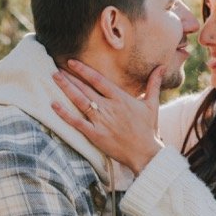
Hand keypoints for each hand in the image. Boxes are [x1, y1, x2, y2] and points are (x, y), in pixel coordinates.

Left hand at [51, 59, 165, 173]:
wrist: (146, 153)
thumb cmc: (149, 129)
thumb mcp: (152, 105)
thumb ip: (154, 84)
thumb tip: (162, 67)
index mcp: (121, 99)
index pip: (99, 80)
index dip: (84, 70)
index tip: (72, 62)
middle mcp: (110, 108)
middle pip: (86, 89)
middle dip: (70, 77)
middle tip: (56, 68)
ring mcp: (101, 121)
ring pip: (80, 101)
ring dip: (66, 89)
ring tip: (55, 78)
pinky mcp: (96, 134)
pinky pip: (77, 122)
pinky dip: (65, 114)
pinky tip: (54, 105)